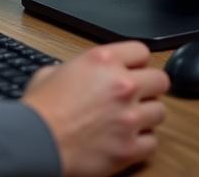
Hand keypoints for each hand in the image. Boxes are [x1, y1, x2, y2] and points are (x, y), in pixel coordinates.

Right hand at [23, 41, 168, 176]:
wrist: (38, 141)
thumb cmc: (41, 108)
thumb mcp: (53, 71)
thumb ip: (78, 68)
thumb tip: (83, 73)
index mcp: (102, 61)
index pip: (141, 51)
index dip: (136, 61)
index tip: (134, 68)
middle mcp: (121, 85)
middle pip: (160, 80)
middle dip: (149, 86)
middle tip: (137, 94)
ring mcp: (130, 118)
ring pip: (160, 111)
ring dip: (146, 114)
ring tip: (129, 118)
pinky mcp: (131, 148)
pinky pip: (153, 142)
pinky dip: (141, 141)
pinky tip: (126, 138)